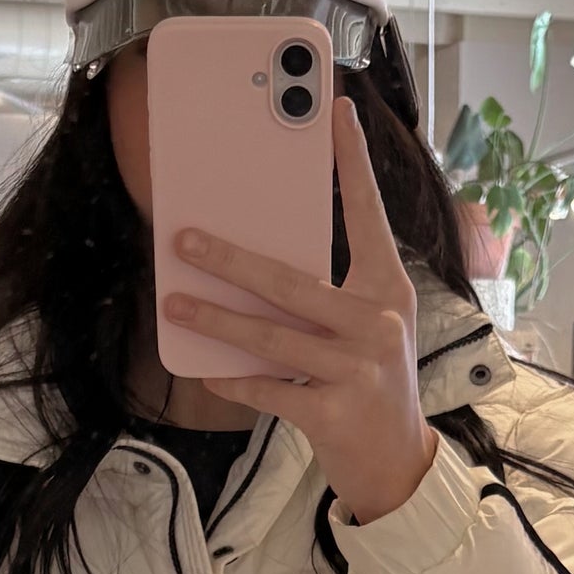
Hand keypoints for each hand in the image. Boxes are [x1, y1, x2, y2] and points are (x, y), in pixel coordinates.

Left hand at [163, 97, 438, 526]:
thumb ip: (330, 295)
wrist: (398, 462)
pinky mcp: (335, 411)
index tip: (336, 111)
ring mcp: (358, 367)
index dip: (353, 162)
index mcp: (388, 287)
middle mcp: (377, 321)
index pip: (368, 214)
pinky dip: (235, 381)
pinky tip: (207, 372)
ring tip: (175, 303)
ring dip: (216, 319)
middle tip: (184, 239)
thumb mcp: (367, 328)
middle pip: (291, 280)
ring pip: (272, 335)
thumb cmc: (372, 383)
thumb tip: (257, 267)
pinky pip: (271, 388)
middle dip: (229, 259)